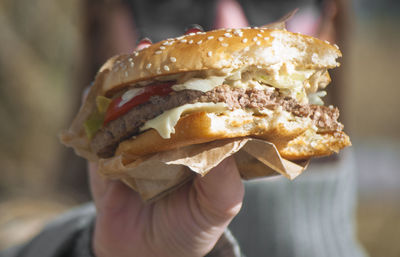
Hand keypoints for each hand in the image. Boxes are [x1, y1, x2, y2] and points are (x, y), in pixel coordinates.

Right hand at [89, 1, 248, 255]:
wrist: (143, 256)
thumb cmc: (188, 230)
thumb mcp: (217, 206)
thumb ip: (225, 177)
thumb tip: (224, 137)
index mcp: (200, 145)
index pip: (208, 105)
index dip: (210, 80)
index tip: (210, 57)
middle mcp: (171, 138)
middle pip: (171, 96)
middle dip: (172, 69)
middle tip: (176, 45)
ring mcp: (138, 142)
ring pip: (135, 102)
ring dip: (136, 77)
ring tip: (143, 52)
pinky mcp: (107, 152)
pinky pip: (100, 124)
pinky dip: (99, 103)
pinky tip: (104, 87)